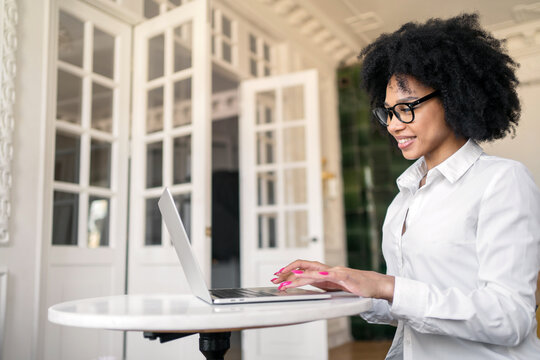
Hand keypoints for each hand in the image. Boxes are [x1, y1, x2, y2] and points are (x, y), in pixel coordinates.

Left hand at [271, 259, 394, 301]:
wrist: (374, 285)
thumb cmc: (356, 287)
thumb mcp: (334, 287)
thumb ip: (321, 285)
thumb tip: (306, 286)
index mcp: (324, 273)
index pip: (303, 268)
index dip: (289, 271)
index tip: (278, 277)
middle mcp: (327, 270)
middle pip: (303, 266)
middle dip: (287, 272)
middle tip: (275, 278)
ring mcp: (335, 272)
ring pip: (312, 272)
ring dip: (297, 277)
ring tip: (285, 283)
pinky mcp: (343, 276)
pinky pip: (328, 275)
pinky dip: (319, 275)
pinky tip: (311, 276)